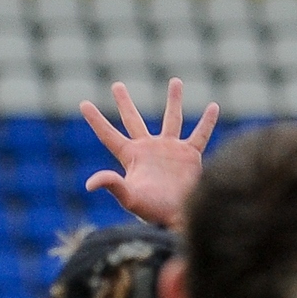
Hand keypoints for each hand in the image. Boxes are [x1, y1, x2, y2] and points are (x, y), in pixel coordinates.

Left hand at [81, 79, 218, 228]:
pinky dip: (207, 122)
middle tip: (117, 86)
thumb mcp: (129, 197)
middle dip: (124, 103)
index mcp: (131, 156)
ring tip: (175, 81)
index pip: (109, 135)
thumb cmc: (151, 211)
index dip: (96, 120)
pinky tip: (213, 107)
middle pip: (134, 120)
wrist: (178, 216)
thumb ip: (113, 185)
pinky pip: (200, 135)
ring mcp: (170, 150)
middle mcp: (149, 149)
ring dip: (174, 100)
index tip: (83, 104)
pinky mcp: (190, 155)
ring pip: (172, 119)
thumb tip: (90, 184)